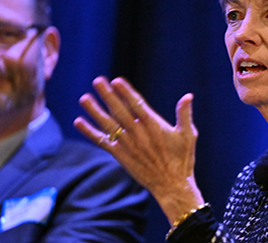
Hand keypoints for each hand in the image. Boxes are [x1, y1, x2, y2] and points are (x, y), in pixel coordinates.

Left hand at [73, 76, 206, 223]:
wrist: (172, 186)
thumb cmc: (182, 160)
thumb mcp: (188, 136)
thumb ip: (184, 115)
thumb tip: (188, 96)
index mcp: (154, 126)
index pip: (137, 104)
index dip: (126, 92)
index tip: (116, 80)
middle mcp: (138, 134)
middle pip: (119, 111)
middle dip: (108, 95)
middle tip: (97, 81)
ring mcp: (128, 145)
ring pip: (107, 125)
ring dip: (94, 111)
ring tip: (83, 98)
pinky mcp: (120, 156)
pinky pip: (102, 142)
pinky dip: (89, 132)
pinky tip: (78, 122)